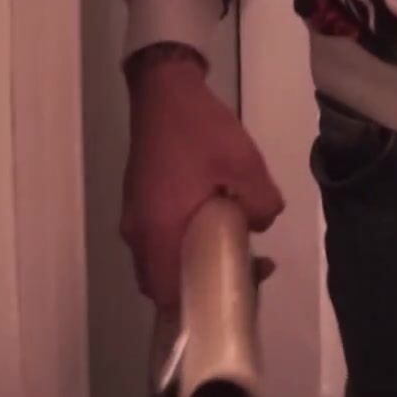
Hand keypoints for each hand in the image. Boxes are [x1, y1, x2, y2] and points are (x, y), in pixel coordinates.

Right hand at [121, 45, 284, 312]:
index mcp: (159, 232)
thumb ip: (261, 204)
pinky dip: (184, 243)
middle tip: (245, 269)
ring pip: (162, 260)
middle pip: (165, 283)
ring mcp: (135, 216)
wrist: (164, 90)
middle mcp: (139, 233)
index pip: (170, 295)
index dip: (201, 306)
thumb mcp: (245, 165)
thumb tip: (259, 224)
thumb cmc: (200, 130)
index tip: (238, 292)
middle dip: (202, 286)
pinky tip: (216, 223)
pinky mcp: (139, 201)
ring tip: (238, 245)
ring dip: (194, 263)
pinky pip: (159, 239)